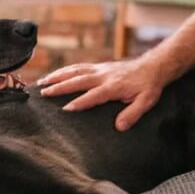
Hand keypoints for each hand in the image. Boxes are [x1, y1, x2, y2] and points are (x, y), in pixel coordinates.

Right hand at [36, 56, 169, 131]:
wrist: (152, 67)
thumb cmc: (149, 86)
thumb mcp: (146, 102)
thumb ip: (132, 114)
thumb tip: (119, 126)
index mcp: (113, 86)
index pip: (93, 95)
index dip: (79, 102)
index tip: (65, 109)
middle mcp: (103, 76)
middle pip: (77, 80)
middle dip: (60, 87)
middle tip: (44, 93)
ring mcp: (99, 69)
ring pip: (75, 71)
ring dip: (57, 76)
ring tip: (42, 82)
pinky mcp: (98, 67)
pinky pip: (78, 67)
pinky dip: (65, 71)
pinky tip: (56, 75)